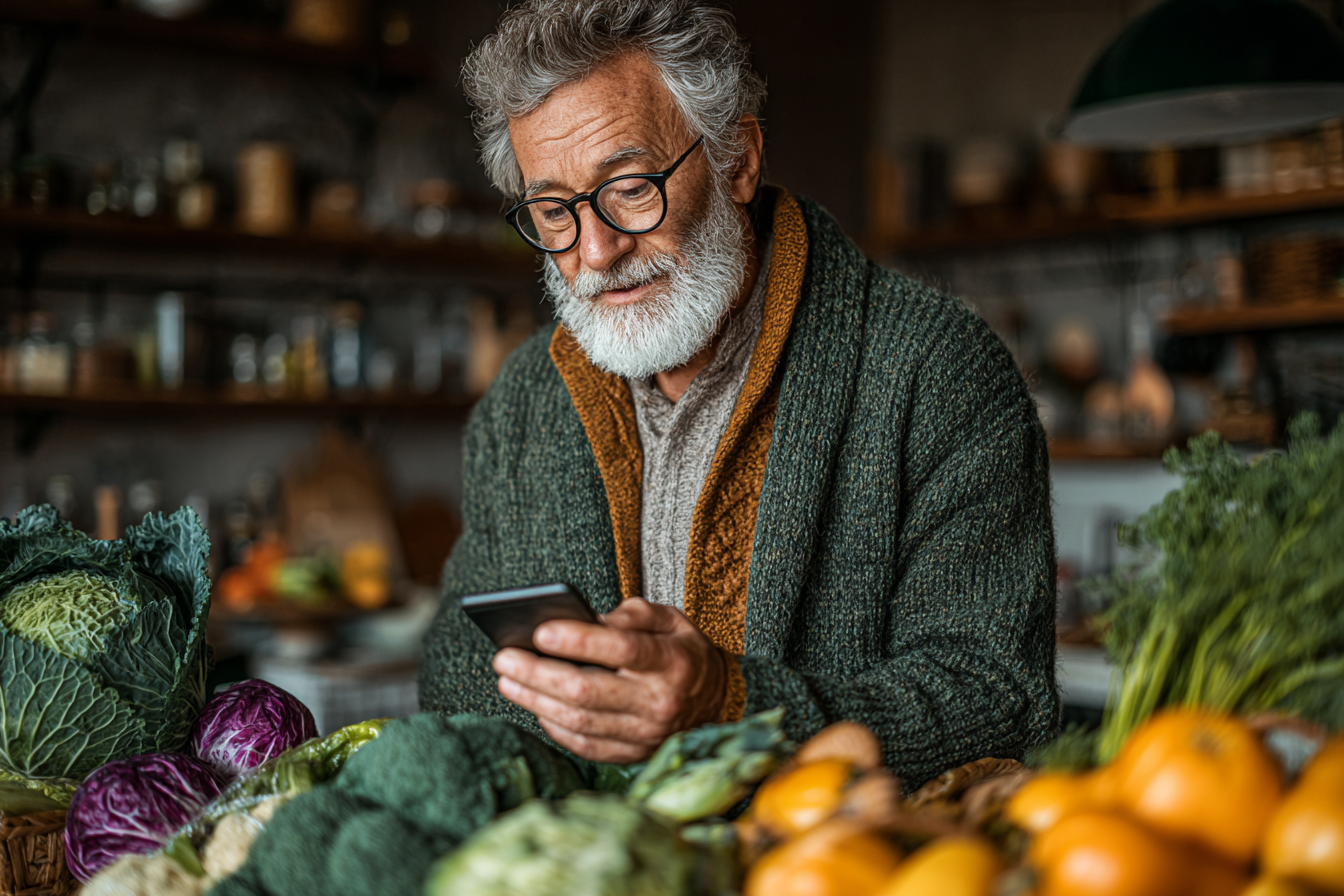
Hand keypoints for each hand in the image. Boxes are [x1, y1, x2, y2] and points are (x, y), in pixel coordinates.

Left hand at [491, 598, 725, 762]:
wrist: (717, 700)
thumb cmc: (682, 652)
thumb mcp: (670, 619)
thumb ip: (631, 614)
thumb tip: (587, 620)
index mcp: (670, 661)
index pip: (621, 649)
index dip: (578, 641)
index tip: (540, 630)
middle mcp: (657, 701)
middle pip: (587, 691)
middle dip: (538, 673)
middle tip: (504, 657)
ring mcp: (645, 734)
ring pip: (579, 721)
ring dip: (535, 700)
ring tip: (507, 680)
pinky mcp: (633, 754)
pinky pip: (584, 745)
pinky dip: (554, 726)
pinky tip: (534, 705)